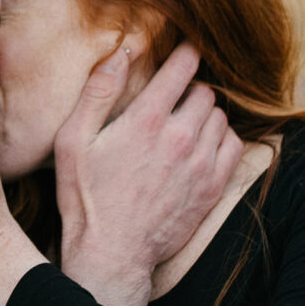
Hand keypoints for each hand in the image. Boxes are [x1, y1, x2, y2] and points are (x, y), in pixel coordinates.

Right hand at [54, 42, 243, 305]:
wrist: (111, 253)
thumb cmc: (86, 198)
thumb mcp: (72, 142)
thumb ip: (97, 92)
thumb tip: (120, 52)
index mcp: (145, 121)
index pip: (183, 67)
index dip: (185, 53)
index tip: (182, 52)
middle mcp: (180, 138)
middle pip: (204, 92)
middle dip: (190, 90)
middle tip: (172, 101)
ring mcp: (200, 164)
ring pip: (220, 117)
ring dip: (205, 116)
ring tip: (183, 126)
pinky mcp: (212, 187)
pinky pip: (233, 145)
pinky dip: (221, 139)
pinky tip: (200, 147)